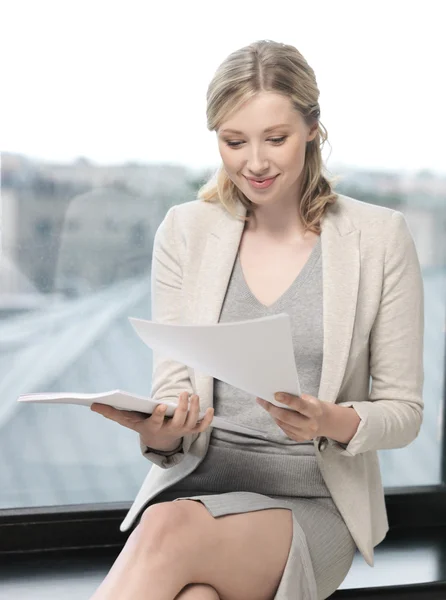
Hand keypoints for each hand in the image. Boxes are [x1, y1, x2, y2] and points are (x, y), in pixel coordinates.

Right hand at [91, 392, 213, 450]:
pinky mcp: (191, 429)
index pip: (156, 422)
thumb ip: (111, 413)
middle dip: (182, 408)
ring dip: (195, 409)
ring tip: (193, 396)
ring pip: (191, 422)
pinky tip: (210, 408)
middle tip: (184, 394)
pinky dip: (208, 419)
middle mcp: (169, 431)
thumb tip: (92, 405)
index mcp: (154, 428)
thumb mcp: (128, 421)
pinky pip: (202, 427)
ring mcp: (182, 431)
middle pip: (179, 422)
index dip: (159, 414)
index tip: (160, 405)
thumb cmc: (142, 424)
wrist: (157, 439)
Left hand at [256, 392, 326, 441]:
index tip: (275, 395)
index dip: (287, 400)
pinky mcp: (299, 439)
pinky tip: (274, 414)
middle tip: (262, 400)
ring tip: (266, 405)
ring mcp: (305, 434)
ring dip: (273, 414)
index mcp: (315, 411)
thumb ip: (296, 398)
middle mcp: (311, 424)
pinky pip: (284, 429)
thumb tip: (277, 395)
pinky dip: (278, 420)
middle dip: (272, 408)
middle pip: (287, 417)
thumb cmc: (314, 406)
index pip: (300, 405)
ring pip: (283, 423)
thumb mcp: (310, 399)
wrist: (326, 422)